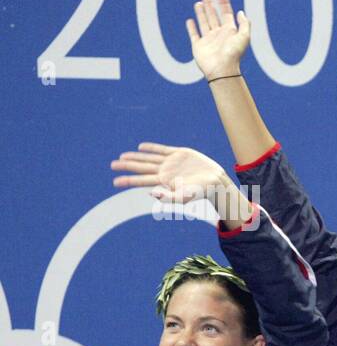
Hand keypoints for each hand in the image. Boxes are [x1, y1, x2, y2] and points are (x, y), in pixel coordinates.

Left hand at [111, 143, 252, 225]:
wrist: (216, 181)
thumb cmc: (201, 192)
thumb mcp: (184, 197)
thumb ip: (168, 197)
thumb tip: (152, 194)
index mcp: (163, 181)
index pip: (141, 180)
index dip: (128, 180)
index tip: (114, 182)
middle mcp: (164, 171)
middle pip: (141, 167)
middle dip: (126, 166)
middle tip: (112, 165)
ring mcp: (171, 162)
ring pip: (148, 158)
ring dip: (135, 157)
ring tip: (122, 156)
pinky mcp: (180, 153)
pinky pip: (162, 150)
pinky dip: (151, 148)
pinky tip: (141, 147)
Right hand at [188, 0, 250, 79]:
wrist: (222, 69)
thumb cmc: (234, 54)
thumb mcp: (244, 37)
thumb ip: (244, 24)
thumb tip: (241, 12)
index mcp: (230, 31)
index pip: (227, 13)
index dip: (224, 3)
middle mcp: (219, 34)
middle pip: (214, 15)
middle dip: (210, 4)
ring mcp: (208, 40)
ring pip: (204, 22)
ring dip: (201, 12)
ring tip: (199, 2)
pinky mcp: (198, 46)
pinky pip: (194, 34)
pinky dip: (191, 27)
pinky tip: (190, 20)